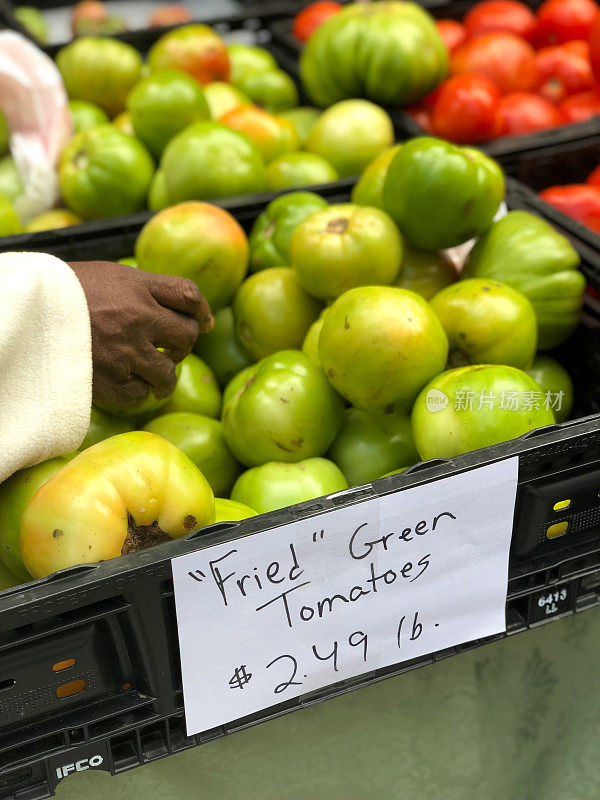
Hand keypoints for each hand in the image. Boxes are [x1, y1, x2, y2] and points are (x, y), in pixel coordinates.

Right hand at [69, 261, 212, 406]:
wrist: (23, 315)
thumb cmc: (64, 294)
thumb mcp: (108, 276)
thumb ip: (148, 289)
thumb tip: (194, 312)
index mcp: (136, 287)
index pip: (189, 296)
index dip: (201, 312)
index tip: (203, 323)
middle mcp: (136, 318)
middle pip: (187, 336)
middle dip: (183, 344)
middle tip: (170, 349)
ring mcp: (124, 352)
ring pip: (168, 374)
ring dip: (165, 377)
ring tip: (154, 376)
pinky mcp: (108, 382)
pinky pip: (140, 394)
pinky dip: (138, 391)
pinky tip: (127, 383)